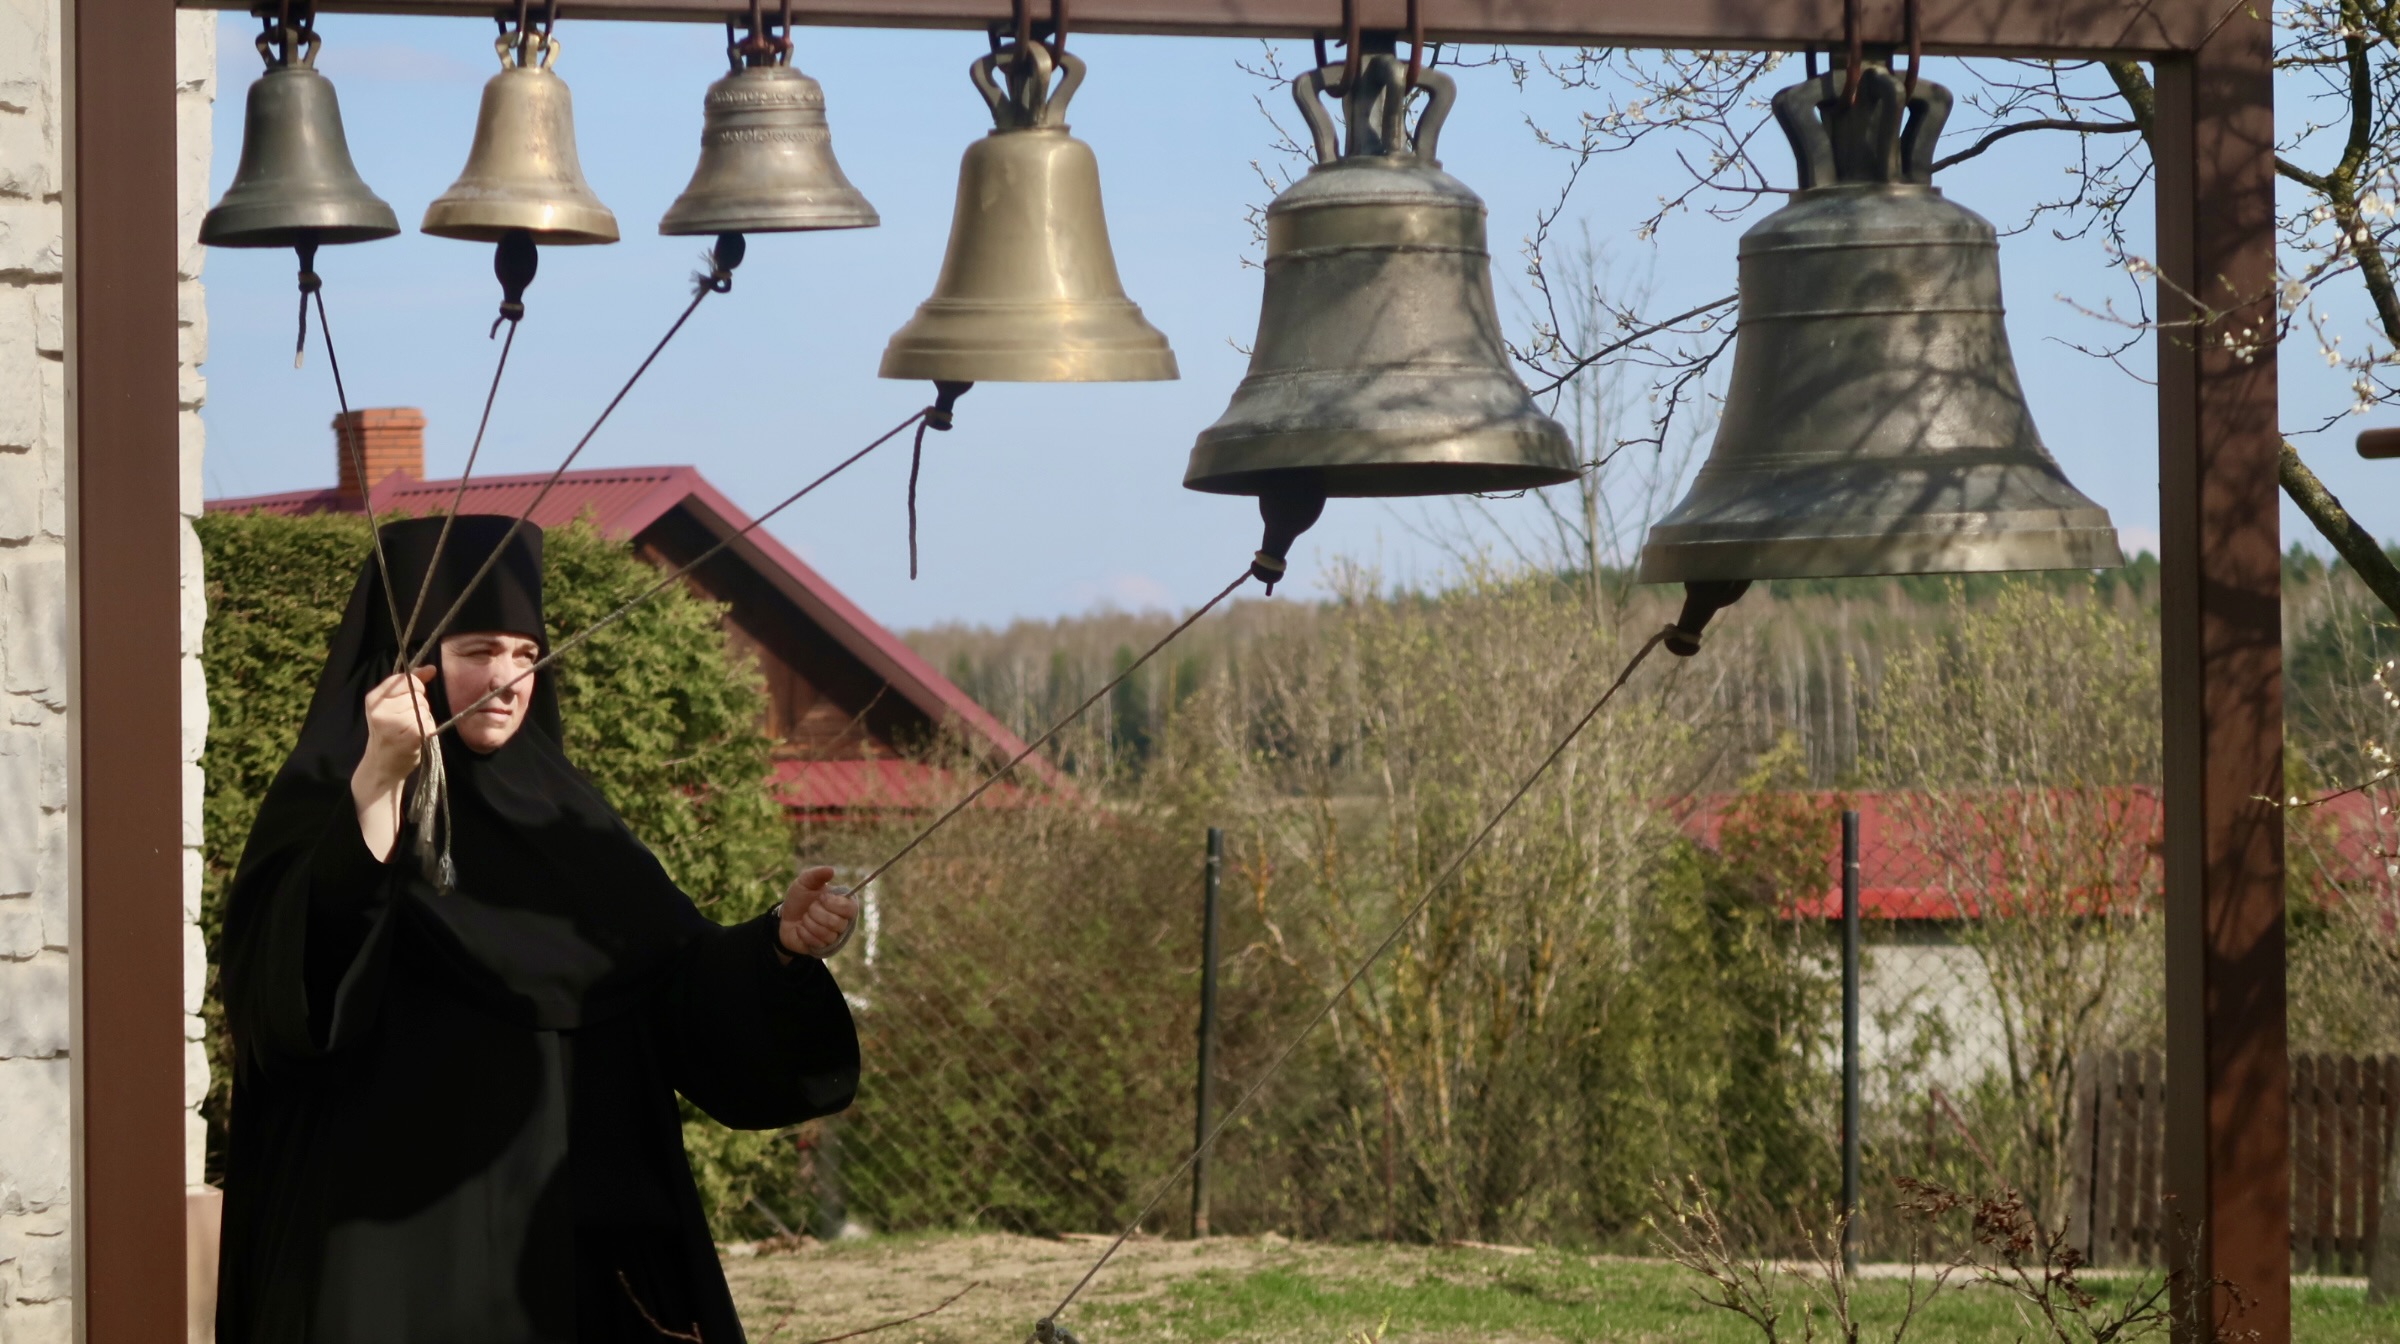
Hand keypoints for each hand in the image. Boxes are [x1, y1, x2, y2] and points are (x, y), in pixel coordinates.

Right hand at [356, 666, 437, 795]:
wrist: (382, 766)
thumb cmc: (389, 734)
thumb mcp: (391, 706)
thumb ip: (410, 684)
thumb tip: (431, 668)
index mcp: (374, 698)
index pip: (404, 679)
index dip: (414, 687)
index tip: (409, 701)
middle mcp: (381, 709)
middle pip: (417, 693)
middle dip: (418, 705)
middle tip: (405, 721)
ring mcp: (396, 722)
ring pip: (424, 707)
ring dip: (423, 717)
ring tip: (409, 730)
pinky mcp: (412, 734)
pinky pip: (429, 721)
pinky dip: (427, 728)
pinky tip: (415, 738)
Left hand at [778, 866, 858, 959]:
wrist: (784, 918)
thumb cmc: (799, 899)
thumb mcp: (804, 883)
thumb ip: (816, 875)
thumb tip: (831, 870)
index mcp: (843, 904)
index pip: (850, 908)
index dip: (834, 904)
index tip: (821, 898)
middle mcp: (843, 921)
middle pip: (837, 923)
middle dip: (817, 913)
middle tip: (809, 908)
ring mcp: (834, 936)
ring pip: (827, 934)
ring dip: (809, 923)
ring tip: (805, 918)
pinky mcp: (823, 947)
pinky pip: (817, 942)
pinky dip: (804, 933)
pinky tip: (801, 928)